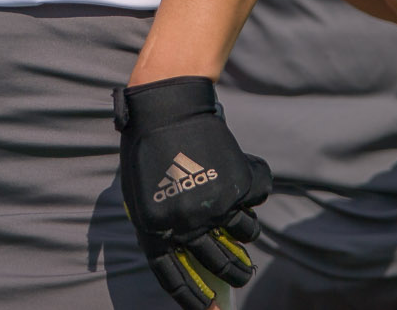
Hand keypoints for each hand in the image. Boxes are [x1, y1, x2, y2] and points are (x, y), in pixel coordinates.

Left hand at [115, 77, 269, 309]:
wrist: (166, 106)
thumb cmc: (148, 146)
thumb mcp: (139, 192)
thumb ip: (158, 225)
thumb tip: (182, 256)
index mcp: (155, 230)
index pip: (173, 279)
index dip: (193, 299)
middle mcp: (186, 224)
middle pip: (220, 264)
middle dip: (237, 274)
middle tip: (243, 275)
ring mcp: (214, 206)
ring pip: (246, 233)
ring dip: (247, 231)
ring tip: (240, 219)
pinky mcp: (237, 186)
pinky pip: (257, 199)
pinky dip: (255, 190)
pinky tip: (241, 174)